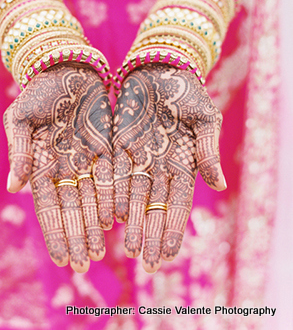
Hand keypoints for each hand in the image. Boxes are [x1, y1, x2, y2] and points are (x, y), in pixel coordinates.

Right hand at [3, 63, 112, 272]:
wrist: (66, 67)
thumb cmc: (38, 91)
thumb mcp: (21, 117)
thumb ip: (19, 150)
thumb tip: (12, 186)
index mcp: (41, 162)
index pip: (47, 204)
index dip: (55, 231)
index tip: (61, 258)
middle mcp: (65, 166)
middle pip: (72, 207)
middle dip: (77, 236)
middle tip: (84, 265)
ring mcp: (86, 158)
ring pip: (92, 197)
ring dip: (95, 225)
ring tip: (100, 251)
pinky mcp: (106, 146)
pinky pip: (111, 176)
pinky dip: (113, 197)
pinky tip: (117, 219)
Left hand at [112, 64, 225, 272]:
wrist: (160, 67)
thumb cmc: (187, 91)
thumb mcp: (205, 118)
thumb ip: (207, 150)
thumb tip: (220, 185)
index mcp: (183, 162)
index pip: (178, 202)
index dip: (173, 227)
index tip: (169, 253)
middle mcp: (159, 165)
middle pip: (154, 205)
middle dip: (151, 234)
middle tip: (146, 264)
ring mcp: (138, 157)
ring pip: (133, 195)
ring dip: (132, 222)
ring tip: (129, 248)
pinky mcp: (118, 144)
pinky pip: (114, 173)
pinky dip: (113, 194)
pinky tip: (110, 216)